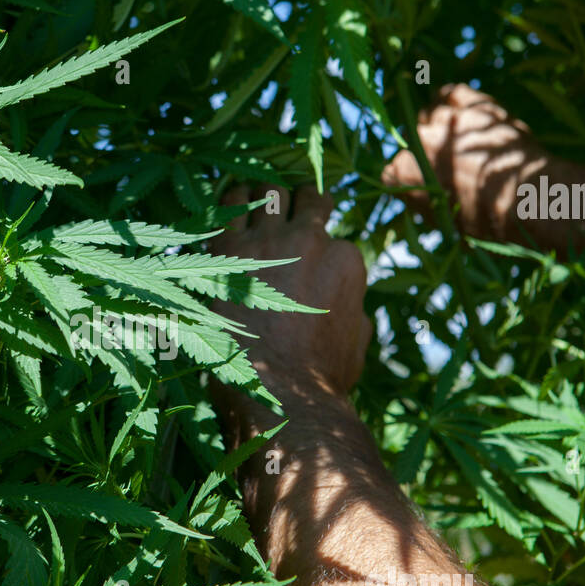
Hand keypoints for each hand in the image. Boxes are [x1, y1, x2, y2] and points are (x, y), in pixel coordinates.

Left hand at [208, 182, 371, 404]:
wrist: (282, 394)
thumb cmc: (322, 378)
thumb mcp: (357, 341)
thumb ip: (355, 310)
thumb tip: (352, 306)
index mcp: (346, 260)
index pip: (332, 232)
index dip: (318, 242)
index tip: (304, 254)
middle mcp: (310, 241)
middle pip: (303, 197)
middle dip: (294, 204)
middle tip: (282, 215)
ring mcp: (267, 243)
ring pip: (267, 191)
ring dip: (261, 197)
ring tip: (253, 205)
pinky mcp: (227, 252)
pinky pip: (228, 204)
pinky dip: (230, 200)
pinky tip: (228, 205)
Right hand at [380, 84, 554, 240]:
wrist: (526, 200)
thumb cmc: (483, 221)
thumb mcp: (442, 222)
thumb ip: (423, 200)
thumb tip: (425, 193)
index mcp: (403, 172)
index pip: (392, 173)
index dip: (409, 182)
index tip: (425, 189)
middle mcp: (418, 141)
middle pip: (413, 142)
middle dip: (426, 153)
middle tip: (448, 167)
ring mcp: (447, 119)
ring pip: (432, 115)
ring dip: (441, 127)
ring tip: (458, 141)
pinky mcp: (474, 105)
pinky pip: (452, 93)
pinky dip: (451, 100)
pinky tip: (459, 110)